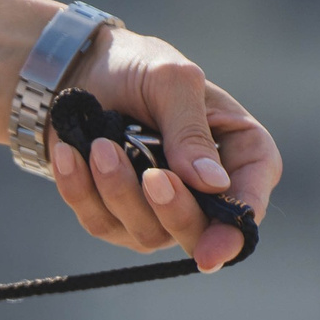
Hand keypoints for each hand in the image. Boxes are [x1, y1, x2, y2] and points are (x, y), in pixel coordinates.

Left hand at [44, 27, 281, 272]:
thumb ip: (191, 131)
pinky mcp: (116, 216)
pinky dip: (82, 191)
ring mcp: (159, 211)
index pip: (249, 200)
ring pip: (146, 233)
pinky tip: (70, 156)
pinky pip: (100, 222)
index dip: (235, 229)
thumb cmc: (137, 68)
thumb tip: (213, 185)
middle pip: (197, 230)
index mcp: (239, 153)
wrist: (77, 73)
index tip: (212, 252)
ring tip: (98, 145)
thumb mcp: (171, 80)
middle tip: (151, 176)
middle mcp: (204, 192)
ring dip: (119, 190)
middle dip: (172, 210)